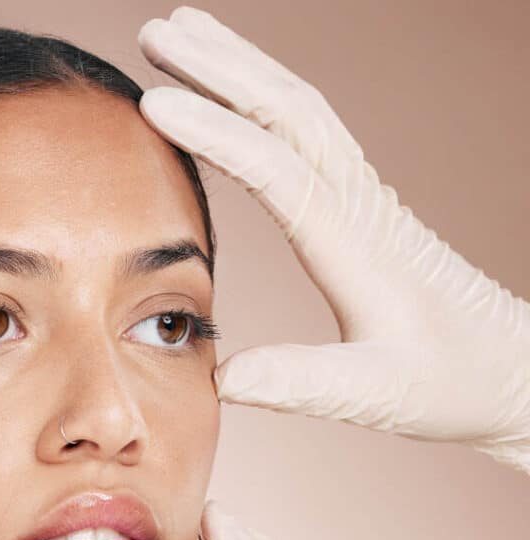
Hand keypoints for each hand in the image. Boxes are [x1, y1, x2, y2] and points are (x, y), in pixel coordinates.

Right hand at [137, 7, 529, 473]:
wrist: (505, 370)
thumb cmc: (445, 381)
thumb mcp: (373, 393)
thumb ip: (299, 382)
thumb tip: (224, 376)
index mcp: (356, 242)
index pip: (277, 168)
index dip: (215, 132)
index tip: (154, 102)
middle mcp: (359, 203)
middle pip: (288, 109)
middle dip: (220, 65)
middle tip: (156, 33)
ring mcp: (361, 197)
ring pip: (298, 108)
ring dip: (238, 67)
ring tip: (181, 37)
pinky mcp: (359, 205)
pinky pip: (306, 132)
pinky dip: (263, 97)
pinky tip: (235, 96)